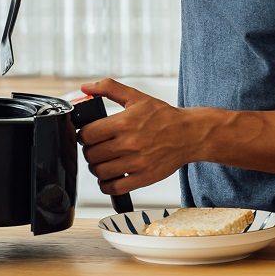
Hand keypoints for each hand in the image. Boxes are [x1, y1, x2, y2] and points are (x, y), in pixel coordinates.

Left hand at [77, 78, 200, 195]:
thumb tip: (85, 87)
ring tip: (103, 162)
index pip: (87, 135)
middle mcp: (129, 143)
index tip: (90, 136)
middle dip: (90, 151)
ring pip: (100, 172)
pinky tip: (111, 177)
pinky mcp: (144, 178)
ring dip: (97, 168)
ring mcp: (137, 163)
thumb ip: (109, 88)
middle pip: (91, 154)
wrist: (190, 134)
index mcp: (124, 122)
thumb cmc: (164, 116)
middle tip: (97, 148)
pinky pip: (115, 188)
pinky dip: (107, 185)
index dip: (84, 135)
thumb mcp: (137, 97)